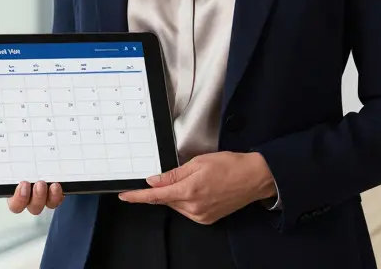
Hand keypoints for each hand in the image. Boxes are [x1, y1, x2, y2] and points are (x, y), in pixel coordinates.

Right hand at [0, 136, 63, 214]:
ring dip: (46, 197)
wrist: (39, 140)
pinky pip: (58, 197)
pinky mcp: (55, 186)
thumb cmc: (10, 147)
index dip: (18, 199)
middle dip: (31, 199)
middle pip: (30, 207)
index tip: (21, 185)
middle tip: (35, 183)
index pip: (14, 202)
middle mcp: (28, 192)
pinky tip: (59, 183)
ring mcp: (43, 191)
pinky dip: (59, 194)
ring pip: (44, 205)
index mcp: (12, 187)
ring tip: (48, 182)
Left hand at [118, 151, 275, 224]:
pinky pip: (187, 210)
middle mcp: (194, 207)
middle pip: (166, 200)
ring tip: (195, 179)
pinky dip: (186, 200)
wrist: (254, 178)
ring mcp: (201, 215)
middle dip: (164, 189)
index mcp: (189, 191)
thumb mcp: (198, 162)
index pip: (156, 196)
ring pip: (176, 205)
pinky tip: (198, 189)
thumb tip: (154, 181)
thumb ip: (173, 173)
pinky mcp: (207, 219)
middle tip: (176, 175)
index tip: (125, 195)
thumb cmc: (231, 166)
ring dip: (176, 194)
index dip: (138, 196)